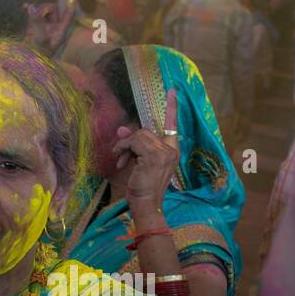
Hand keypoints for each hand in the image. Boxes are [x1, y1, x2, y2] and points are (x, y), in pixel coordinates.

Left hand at [113, 88, 179, 205]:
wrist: (146, 204)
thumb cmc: (143, 187)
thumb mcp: (138, 162)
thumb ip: (134, 145)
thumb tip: (121, 130)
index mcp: (172, 151)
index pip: (173, 125)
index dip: (172, 108)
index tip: (173, 90)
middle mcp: (171, 149)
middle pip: (146, 130)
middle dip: (131, 141)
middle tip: (121, 154)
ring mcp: (164, 152)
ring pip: (139, 135)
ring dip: (125, 146)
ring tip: (122, 160)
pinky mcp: (154, 155)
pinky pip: (134, 141)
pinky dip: (124, 149)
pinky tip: (122, 162)